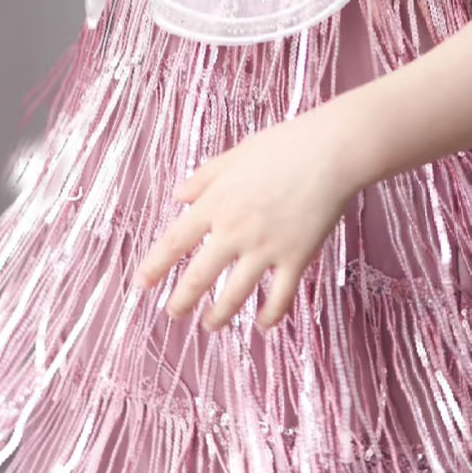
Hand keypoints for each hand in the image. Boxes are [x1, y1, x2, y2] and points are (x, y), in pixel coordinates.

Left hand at [133, 110, 360, 332]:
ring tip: (210, 326)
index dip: (155, 266)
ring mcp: (265, 248)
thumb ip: (204, 178)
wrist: (329, 152)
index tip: (142, 285)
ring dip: (219, 315)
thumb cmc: (282, 146)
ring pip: (234, 294)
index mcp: (215, 205)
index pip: (175, 242)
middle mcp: (234, 232)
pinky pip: (280, 296)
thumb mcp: (234, 155)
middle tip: (173, 313)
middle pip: (198, 276)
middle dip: (182, 301)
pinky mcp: (296, 258)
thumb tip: (178, 195)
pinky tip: (263, 324)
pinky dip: (270, 314)